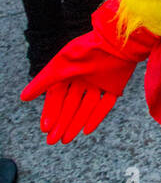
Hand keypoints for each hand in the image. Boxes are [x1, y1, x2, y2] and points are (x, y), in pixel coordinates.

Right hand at [21, 0, 155, 144]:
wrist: (115, 41)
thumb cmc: (85, 50)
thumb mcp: (60, 66)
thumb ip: (43, 82)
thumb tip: (23, 98)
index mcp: (69, 71)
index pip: (57, 96)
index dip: (51, 112)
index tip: (45, 128)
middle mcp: (84, 78)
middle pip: (71, 104)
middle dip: (61, 122)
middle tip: (53, 140)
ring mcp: (100, 82)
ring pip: (86, 107)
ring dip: (76, 123)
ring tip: (65, 140)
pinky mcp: (114, 85)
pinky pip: (105, 104)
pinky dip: (96, 117)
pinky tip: (86, 130)